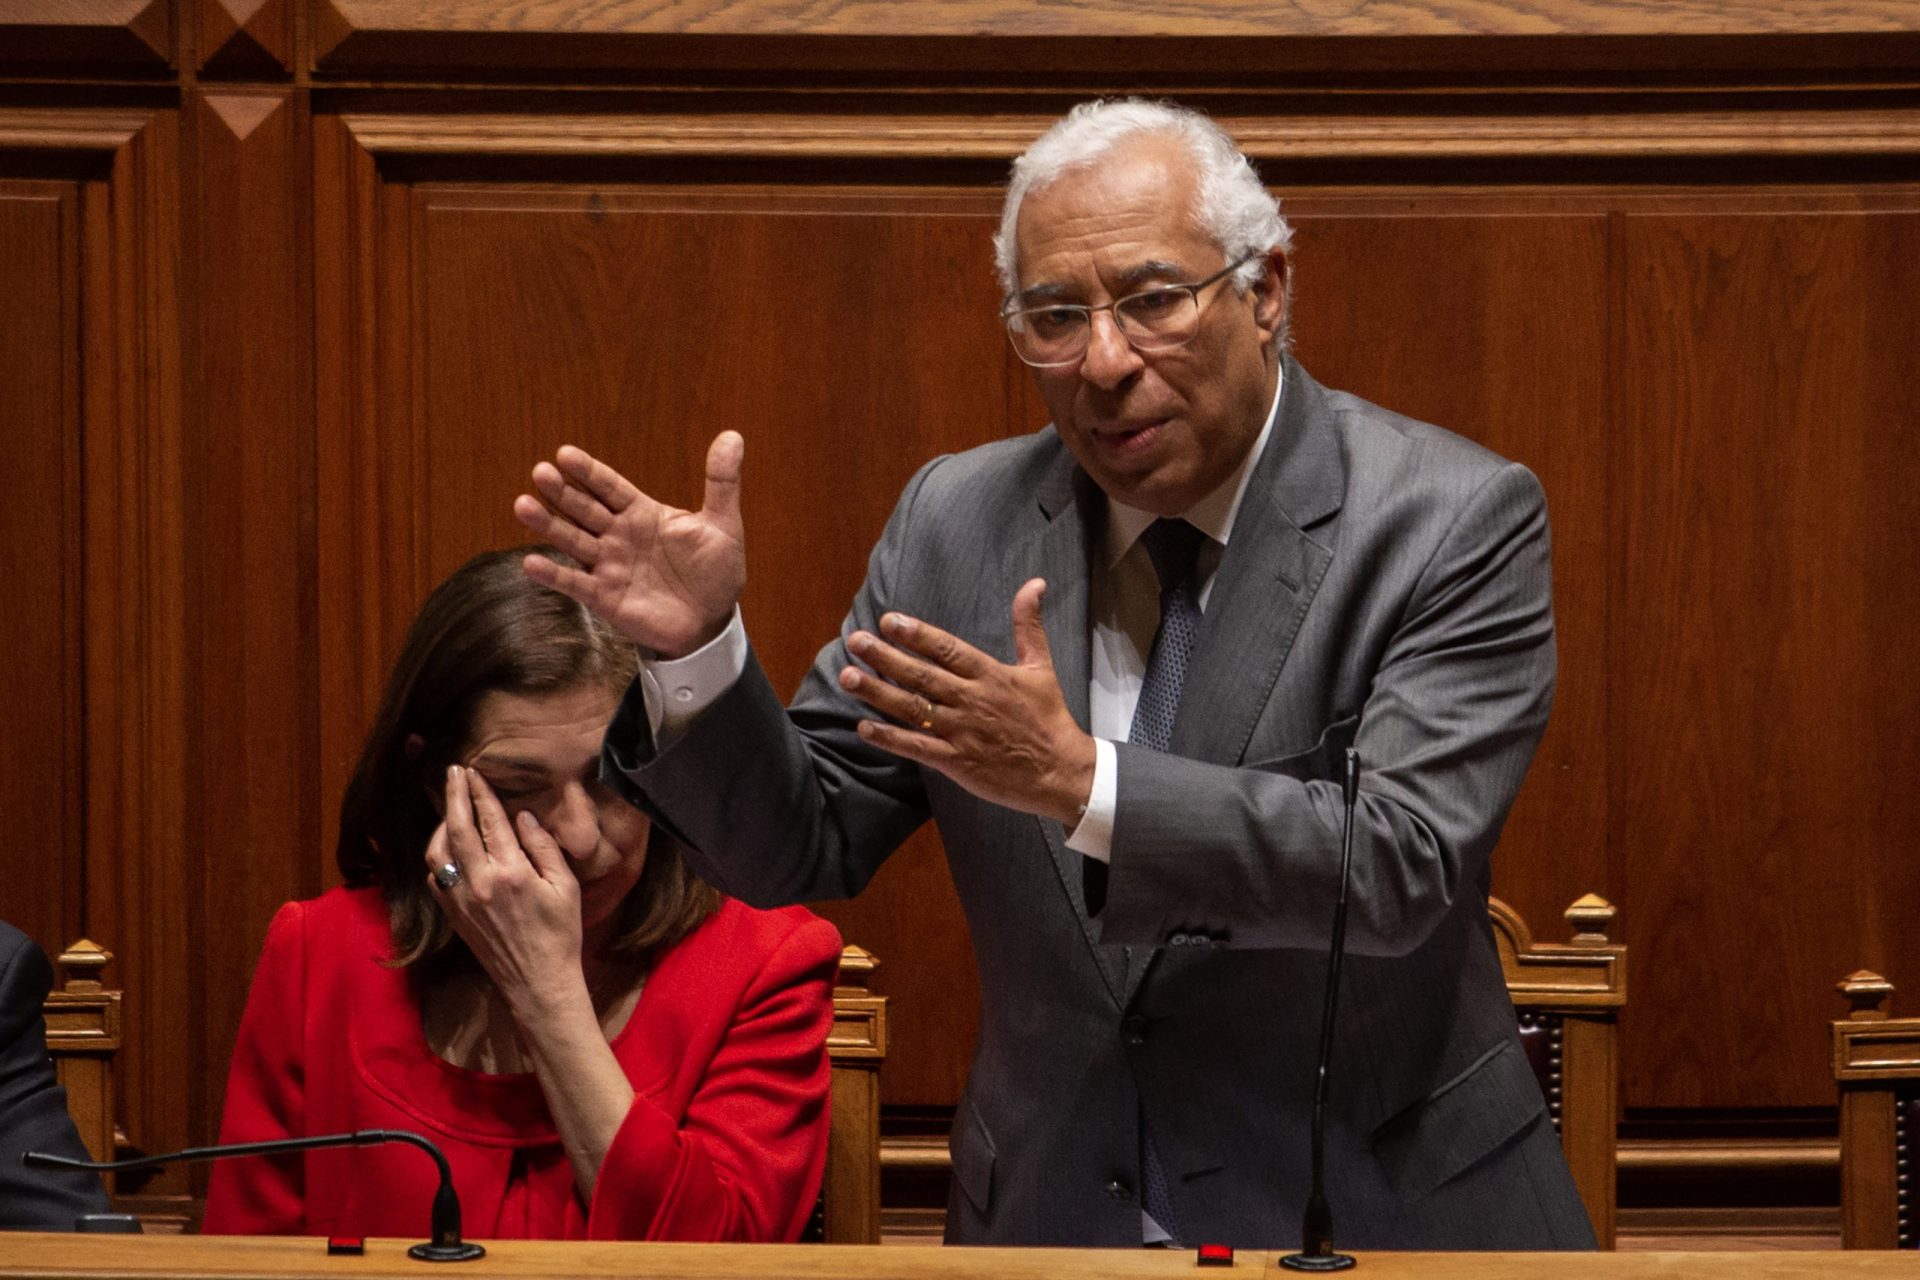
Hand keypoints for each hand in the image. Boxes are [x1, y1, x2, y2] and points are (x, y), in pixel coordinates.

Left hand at [426, 766, 585, 1016]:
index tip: (474, 772)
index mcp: (511, 872)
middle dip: (454, 796)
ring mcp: (461, 900)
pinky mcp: (453, 915)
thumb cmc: (560, 933)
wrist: (537, 982)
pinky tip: (449, 848)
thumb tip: (523, 817)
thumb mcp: (565, 887)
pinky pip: (435, 878)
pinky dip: (438, 856)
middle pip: (458, 828)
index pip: (491, 821)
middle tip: (453, 773)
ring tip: (451, 808)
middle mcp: (480, 883)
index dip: (481, 793)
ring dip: (441, 825)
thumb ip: (543, 848)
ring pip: (438, 852)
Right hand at [513, 434, 745, 657]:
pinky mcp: (605, 598)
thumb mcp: (723, 524)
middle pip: (584, 509)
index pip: (609, 487)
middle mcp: (619, 536)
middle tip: (540, 472)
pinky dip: (554, 575)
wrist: (712, 621)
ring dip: (548, 524)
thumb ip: (721, 482)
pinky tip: (531, 562)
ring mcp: (609, 566)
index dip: (589, 472)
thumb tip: (733, 436)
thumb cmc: (715, 571)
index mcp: (642, 513)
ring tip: (522, 505)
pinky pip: (575, 584)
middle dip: (562, 492)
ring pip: (572, 540)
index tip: (564, 454)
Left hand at [838, 578, 1095, 823]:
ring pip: (913, 709)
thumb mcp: (1040, 666)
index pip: (948, 649)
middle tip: (855, 641)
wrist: (1061, 772)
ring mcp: (962, 732)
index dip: (917, 634)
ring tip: (847, 677)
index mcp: (991, 675)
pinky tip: (863, 727)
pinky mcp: (957, 762)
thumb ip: (1029, 625)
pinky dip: (890, 738)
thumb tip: (1035, 583)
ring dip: (877, 692)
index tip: (888, 621)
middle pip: (922, 675)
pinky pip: (918, 748)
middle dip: (885, 657)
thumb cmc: (1049, 717)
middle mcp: (972, 701)